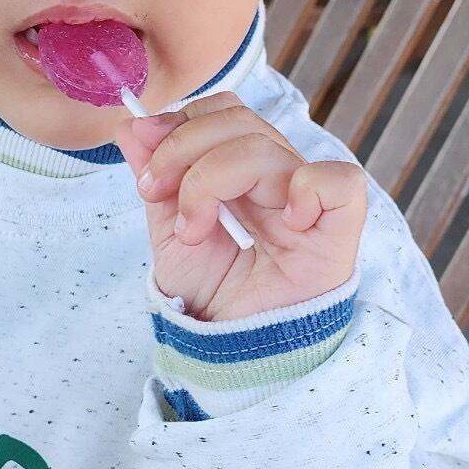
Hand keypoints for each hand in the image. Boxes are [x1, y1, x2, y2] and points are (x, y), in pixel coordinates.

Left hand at [114, 92, 367, 321]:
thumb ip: (156, 179)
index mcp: (245, 173)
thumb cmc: (213, 297)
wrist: (233, 355)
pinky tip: (281, 223)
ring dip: (211, 180)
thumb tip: (129, 126)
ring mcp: (309, 203)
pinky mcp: (338, 230)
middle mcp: (279, 179)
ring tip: (195, 230)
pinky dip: (307, 190)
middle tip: (155, 191)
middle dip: (183, 149)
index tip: (146, 170)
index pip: (223, 114)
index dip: (181, 125)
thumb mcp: (168, 233)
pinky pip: (339, 182)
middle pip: (240, 121)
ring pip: (267, 149)